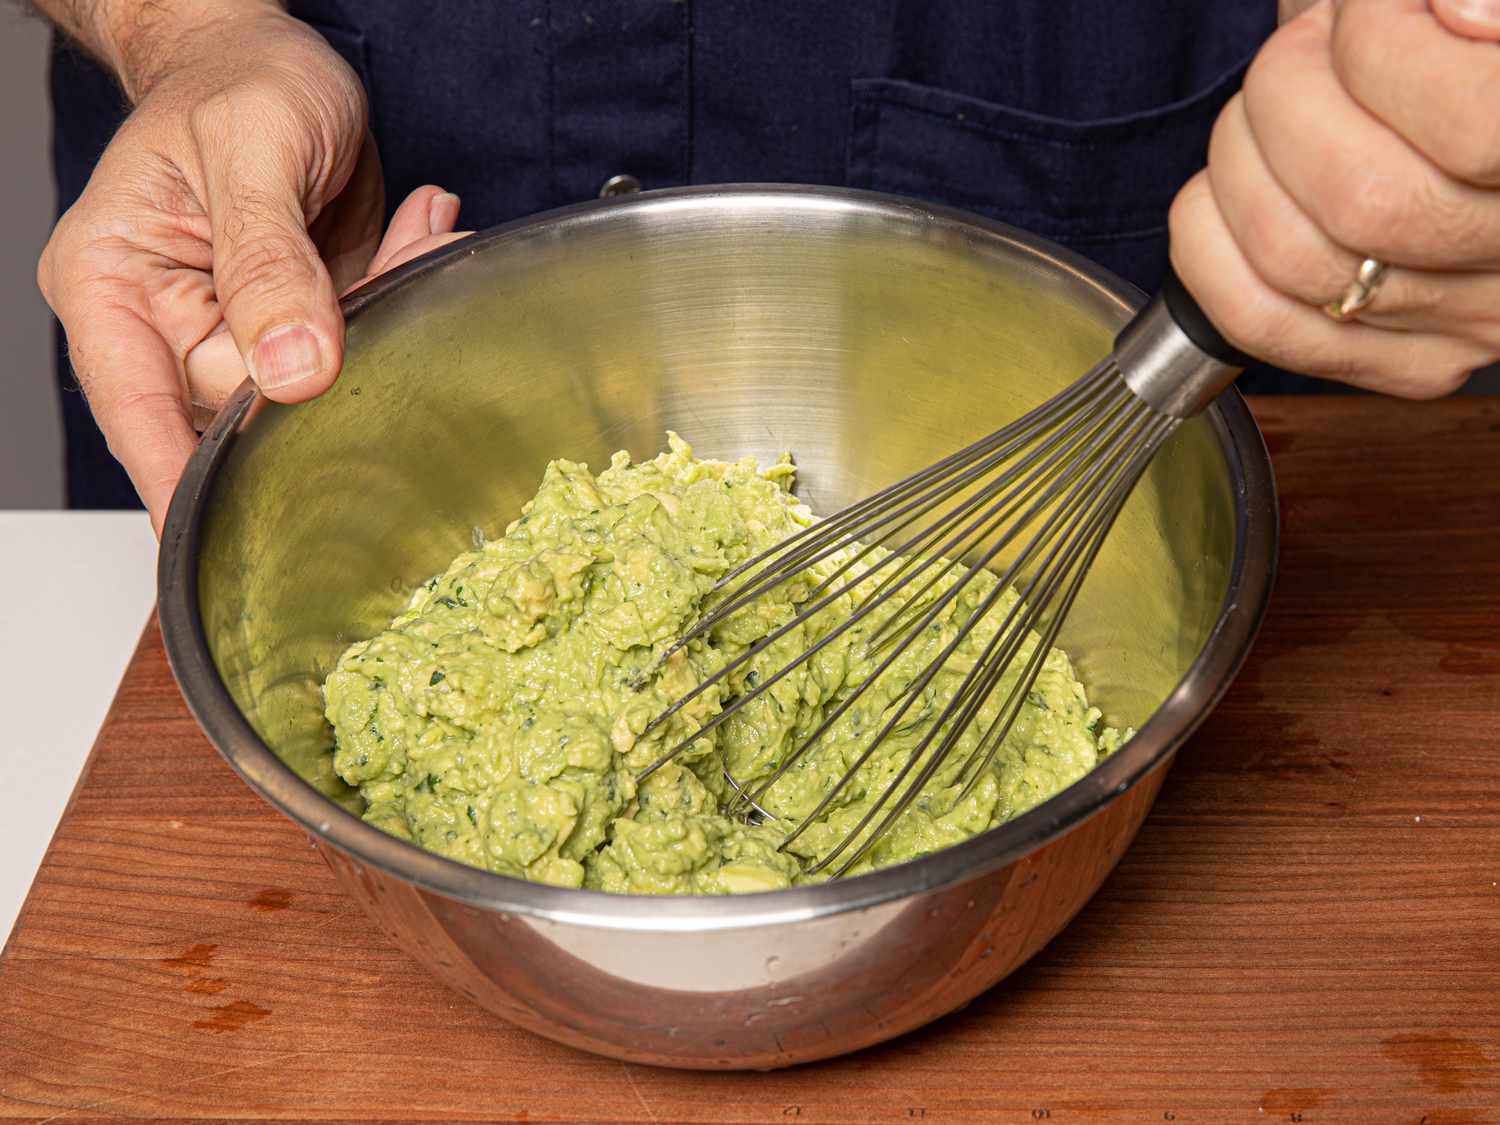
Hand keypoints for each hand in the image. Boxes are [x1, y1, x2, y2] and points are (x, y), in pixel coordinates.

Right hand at [36, 5, 464, 530]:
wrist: (265, 55)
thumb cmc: (232, 82)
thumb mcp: (249, 151)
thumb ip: (268, 261)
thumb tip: (290, 372)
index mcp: (113, 289)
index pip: (141, 416)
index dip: (187, 485)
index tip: (235, 543)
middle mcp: (166, 326)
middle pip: (251, 407)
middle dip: (342, 363)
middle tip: (393, 271)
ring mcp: (236, 333)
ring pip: (321, 384)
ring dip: (386, 321)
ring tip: (415, 231)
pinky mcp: (299, 329)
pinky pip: (359, 349)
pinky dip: (402, 296)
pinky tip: (418, 232)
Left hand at [1170, 0, 1499, 396]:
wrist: (1462, 109)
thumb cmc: (1458, 49)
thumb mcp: (1466, 10)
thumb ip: (1472, 4)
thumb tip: (1454, 16)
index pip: (1468, 133)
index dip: (1378, 51)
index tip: (1359, 15)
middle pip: (1361, 201)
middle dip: (1286, 100)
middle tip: (1299, 55)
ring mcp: (1471, 321)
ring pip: (1296, 261)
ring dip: (1237, 162)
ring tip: (1267, 113)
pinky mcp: (1407, 361)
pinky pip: (1259, 320)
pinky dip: (1206, 243)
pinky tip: (1224, 191)